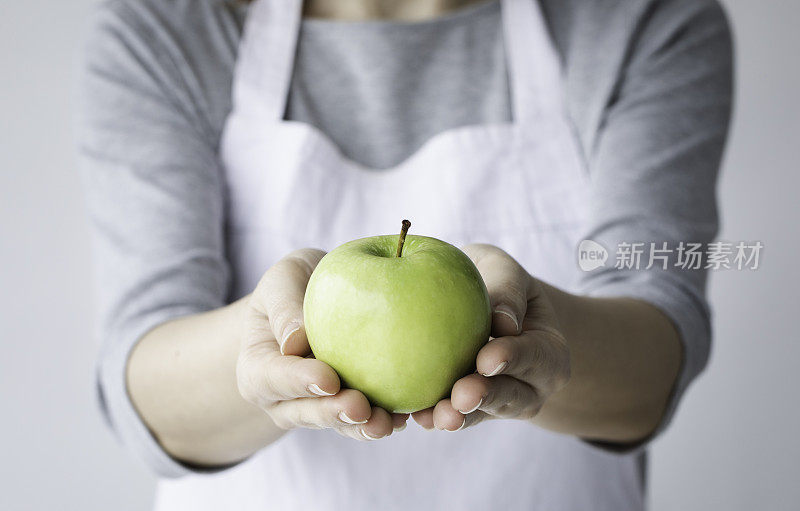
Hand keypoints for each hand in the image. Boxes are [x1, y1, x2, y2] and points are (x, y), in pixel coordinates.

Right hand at [237, 248, 408, 439]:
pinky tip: (406, 416)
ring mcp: (315, 409)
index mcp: (258, 368)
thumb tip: (295, 340)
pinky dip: (384, 419)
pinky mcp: (346, 409)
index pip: (274, 377)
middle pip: (306, 412)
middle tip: (360, 407)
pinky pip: (364, 420)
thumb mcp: (282, 279)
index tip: (328, 378)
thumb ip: (284, 305)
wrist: (309, 302)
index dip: (299, 381)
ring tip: (387, 423)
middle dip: (334, 413)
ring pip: (337, 424)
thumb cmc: (293, 285)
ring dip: (362, 427)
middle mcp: (282, 399)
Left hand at [412, 244, 570, 430]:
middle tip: (461, 396)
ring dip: (460, 416)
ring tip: (437, 416)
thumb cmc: (494, 280)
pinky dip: (436, 417)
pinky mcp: (471, 411)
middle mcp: (532, 385)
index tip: (486, 360)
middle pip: (513, 395)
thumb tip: (505, 322)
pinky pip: (457, 417)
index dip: (514, 359)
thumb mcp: (505, 271)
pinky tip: (417, 416)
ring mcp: (502, 403)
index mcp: (549, 349)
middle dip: (487, 397)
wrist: (482, 302)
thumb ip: (508, 289)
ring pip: (484, 414)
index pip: (536, 355)